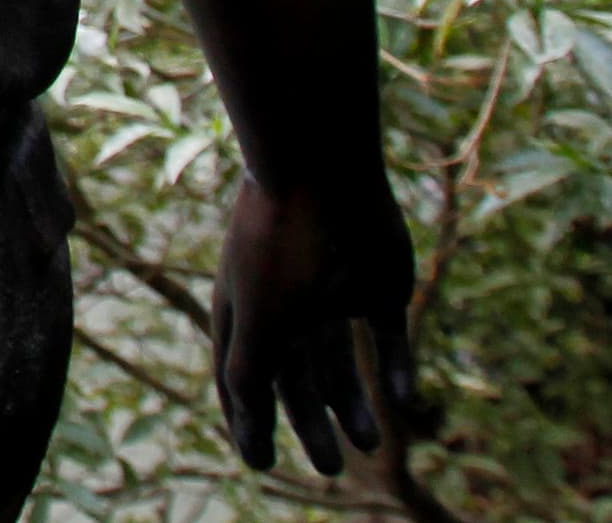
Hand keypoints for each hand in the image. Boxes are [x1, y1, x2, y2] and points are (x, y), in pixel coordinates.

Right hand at [213, 177, 419, 476]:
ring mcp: (334, 293)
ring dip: (355, 406)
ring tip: (373, 445)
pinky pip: (389, 338)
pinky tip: (402, 402)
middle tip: (331, 469)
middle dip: (311, 423)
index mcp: (245, 311)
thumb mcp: (255, 322)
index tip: (261, 464)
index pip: (242, 378)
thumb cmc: (276, 248)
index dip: (250, 420)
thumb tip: (247, 426)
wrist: (324, 175)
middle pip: (297, 377)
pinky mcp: (380, 285)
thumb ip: (247, 376)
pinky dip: (395, 370)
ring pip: (342, 362)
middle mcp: (287, 305)